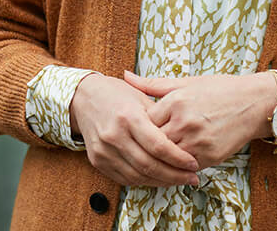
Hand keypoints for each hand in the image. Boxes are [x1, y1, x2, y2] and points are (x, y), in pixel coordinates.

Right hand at [69, 73, 199, 187]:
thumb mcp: (140, 97)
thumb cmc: (115, 95)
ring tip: (178, 180)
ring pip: (138, 176)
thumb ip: (161, 117)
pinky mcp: (98, 161)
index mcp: (128, 116)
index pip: (158, 145)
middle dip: (175, 175)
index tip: (193, 164)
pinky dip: (144, 181)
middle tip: (191, 177)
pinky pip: (125, 178)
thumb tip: (185, 136)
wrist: (83, 98)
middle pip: (149, 165)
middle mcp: (114, 135)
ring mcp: (104, 150)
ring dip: (161, 182)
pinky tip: (157, 178)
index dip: (178, 158)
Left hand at [124, 70, 276, 168]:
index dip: (139, 126)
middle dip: (146, 144)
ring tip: (151, 158)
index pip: (145, 121)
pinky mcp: (210, 157)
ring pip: (167, 158)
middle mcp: (185, 122)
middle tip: (137, 147)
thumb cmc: (219, 89)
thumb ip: (152, 84)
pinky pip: (185, 167)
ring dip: (160, 159)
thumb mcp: (185, 82)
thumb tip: (126, 76)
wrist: (253, 103)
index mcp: (176, 101)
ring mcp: (198, 141)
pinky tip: (171, 164)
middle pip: (153, 142)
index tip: (136, 128)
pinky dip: (177, 167)